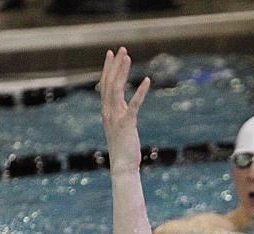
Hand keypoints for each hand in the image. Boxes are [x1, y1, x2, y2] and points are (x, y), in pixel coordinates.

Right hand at [99, 47, 150, 172]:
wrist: (122, 165)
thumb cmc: (123, 147)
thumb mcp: (120, 125)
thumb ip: (120, 113)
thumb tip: (124, 104)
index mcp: (107, 110)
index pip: (106, 84)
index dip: (108, 68)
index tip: (112, 54)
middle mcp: (108, 111)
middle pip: (110, 82)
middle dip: (115, 64)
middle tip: (121, 49)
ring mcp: (116, 117)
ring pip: (117, 89)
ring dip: (123, 72)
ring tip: (128, 57)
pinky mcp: (127, 124)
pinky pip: (134, 104)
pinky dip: (140, 92)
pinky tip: (147, 80)